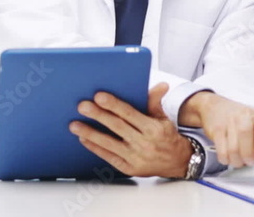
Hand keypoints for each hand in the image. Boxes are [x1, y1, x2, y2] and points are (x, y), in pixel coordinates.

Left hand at [68, 82, 191, 178]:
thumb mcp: (163, 118)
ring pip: (109, 143)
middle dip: (98, 115)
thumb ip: (155, 101)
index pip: (130, 114)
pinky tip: (84, 139)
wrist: (179, 162)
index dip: (114, 105)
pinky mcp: (129, 168)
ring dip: (90, 133)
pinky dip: (95, 148)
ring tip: (74, 125)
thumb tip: (161, 85)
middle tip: (82, 106)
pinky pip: (109, 157)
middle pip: (117, 127)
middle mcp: (144, 143)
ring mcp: (135, 158)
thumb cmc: (166, 136)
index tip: (99, 96)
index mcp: (152, 128)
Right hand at [179, 91, 253, 167]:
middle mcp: (244, 116)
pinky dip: (226, 159)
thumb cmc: (242, 119)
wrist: (216, 108)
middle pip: (247, 144)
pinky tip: (229, 156)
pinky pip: (222, 152)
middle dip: (250, 159)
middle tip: (251, 161)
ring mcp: (229, 122)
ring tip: (240, 160)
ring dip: (238, 161)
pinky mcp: (216, 130)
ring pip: (233, 151)